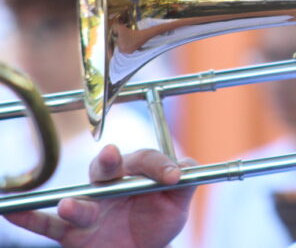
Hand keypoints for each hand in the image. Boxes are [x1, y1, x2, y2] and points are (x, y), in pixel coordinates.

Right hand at [4, 145, 195, 247]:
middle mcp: (109, 185)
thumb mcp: (177, 203)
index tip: (174, 177)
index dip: (160, 165)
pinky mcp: (72, 232)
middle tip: (113, 155)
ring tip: (68, 205)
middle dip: (110, 162)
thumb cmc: (158, 220)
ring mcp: (90, 208)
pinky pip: (48, 225)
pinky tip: (11, 211)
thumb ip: (186, 182)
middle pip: (107, 169)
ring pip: (80, 202)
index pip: (145, 160)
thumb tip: (187, 167)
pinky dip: (28, 218)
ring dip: (73, 204)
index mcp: (135, 173)